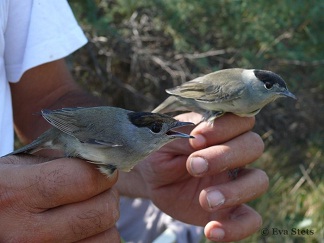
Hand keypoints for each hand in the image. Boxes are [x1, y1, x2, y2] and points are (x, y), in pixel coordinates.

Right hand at [0, 156, 119, 241]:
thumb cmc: (3, 190)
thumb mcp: (19, 167)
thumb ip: (60, 162)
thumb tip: (103, 163)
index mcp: (16, 193)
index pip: (85, 180)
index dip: (103, 172)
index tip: (104, 170)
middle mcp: (27, 233)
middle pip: (104, 211)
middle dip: (106, 195)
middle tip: (96, 190)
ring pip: (109, 237)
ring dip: (103, 222)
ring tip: (85, 212)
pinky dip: (97, 238)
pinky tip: (80, 230)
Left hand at [117, 113, 267, 241]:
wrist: (151, 177)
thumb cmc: (160, 150)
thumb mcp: (165, 137)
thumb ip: (183, 135)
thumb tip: (199, 143)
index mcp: (220, 129)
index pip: (240, 120)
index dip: (223, 128)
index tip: (196, 138)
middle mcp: (233, 152)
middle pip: (254, 146)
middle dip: (225, 156)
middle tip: (194, 166)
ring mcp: (235, 180)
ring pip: (259, 181)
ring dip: (234, 191)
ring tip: (205, 200)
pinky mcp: (230, 208)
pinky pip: (249, 219)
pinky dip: (236, 228)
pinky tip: (211, 230)